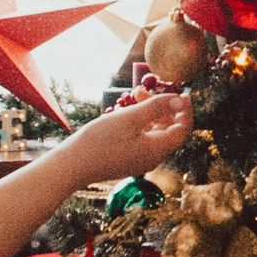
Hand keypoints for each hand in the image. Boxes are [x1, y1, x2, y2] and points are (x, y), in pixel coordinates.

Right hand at [56, 93, 191, 184]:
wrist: (71, 166)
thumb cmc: (100, 140)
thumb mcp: (131, 118)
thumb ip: (157, 108)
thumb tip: (180, 99)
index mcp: (158, 150)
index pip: (183, 128)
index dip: (184, 110)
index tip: (181, 92)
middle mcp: (153, 158)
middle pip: (168, 129)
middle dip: (162, 107)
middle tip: (146, 90)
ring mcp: (140, 160)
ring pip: (154, 133)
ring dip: (149, 113)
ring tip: (134, 95)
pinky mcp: (127, 160)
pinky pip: (142, 139)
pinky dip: (139, 124)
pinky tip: (126, 112)